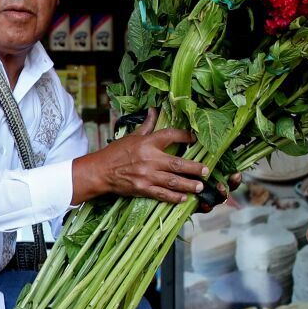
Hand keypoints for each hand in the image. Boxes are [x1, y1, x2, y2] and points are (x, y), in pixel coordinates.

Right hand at [77, 107, 211, 203]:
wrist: (100, 171)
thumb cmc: (116, 153)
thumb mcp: (132, 136)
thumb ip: (147, 125)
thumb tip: (154, 109)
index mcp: (147, 143)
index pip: (171, 136)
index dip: (185, 136)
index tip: (195, 139)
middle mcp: (149, 159)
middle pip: (177, 164)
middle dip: (194, 168)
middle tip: (207, 171)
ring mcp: (146, 175)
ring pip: (173, 181)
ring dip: (188, 184)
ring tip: (199, 186)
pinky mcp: (142, 189)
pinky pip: (162, 194)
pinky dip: (174, 197)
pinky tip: (184, 198)